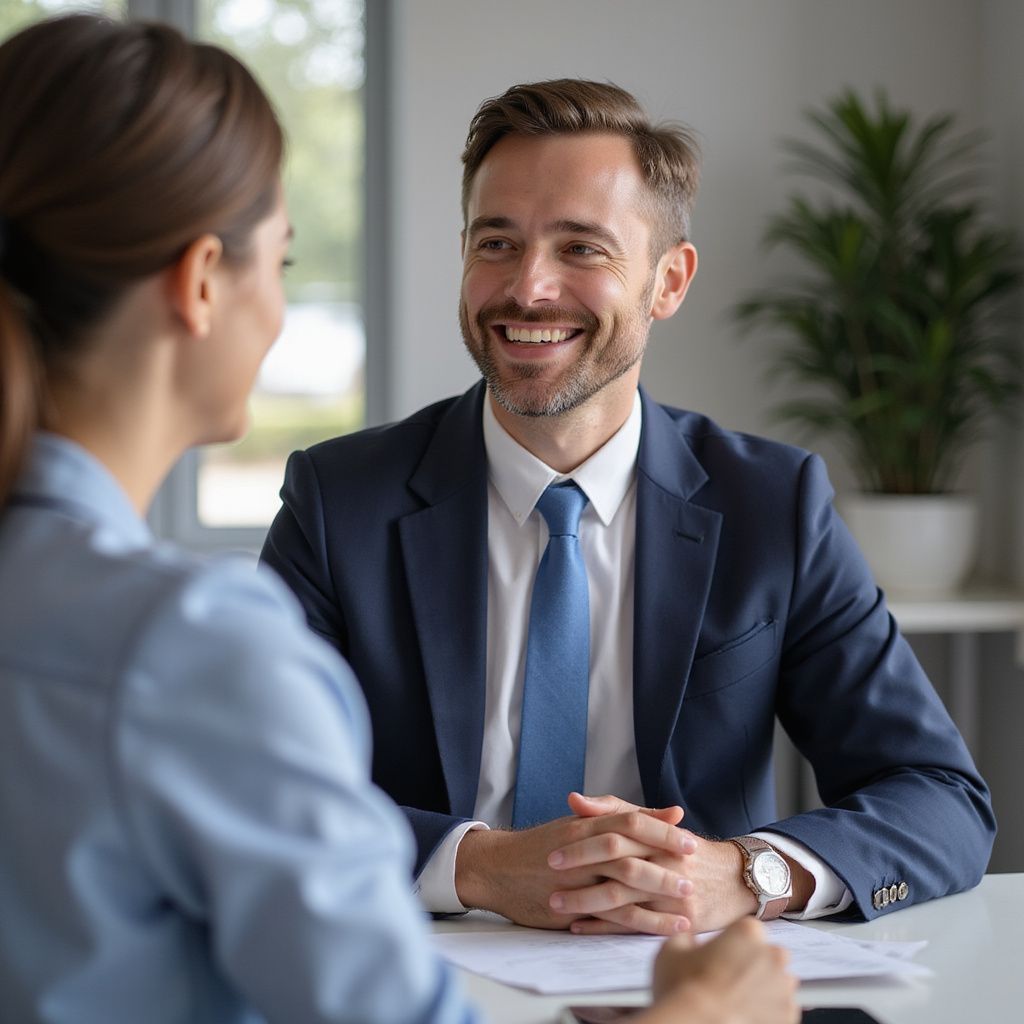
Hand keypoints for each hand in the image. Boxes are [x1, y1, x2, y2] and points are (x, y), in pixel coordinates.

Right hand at [454, 795, 694, 931]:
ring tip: (685, 903)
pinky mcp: (569, 908)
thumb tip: (671, 814)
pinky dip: (638, 923)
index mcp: (585, 826)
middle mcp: (580, 851)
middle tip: (692, 874)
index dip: (660, 832)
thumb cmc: (543, 844)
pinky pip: (608, 917)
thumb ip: (626, 818)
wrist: (498, 867)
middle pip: (629, 853)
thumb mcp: (580, 823)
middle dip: (664, 864)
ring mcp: (574, 880)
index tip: (689, 840)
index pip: (629, 823)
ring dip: (656, 896)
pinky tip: (662, 928)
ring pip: (621, 886)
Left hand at [552, 795, 755, 933]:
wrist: (736, 880)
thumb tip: (574, 799)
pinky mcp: (678, 920)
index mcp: (658, 834)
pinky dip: (603, 927)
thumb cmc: (685, 849)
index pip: (618, 831)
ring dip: (586, 902)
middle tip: (550, 874)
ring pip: (624, 898)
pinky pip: (635, 925)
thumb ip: (613, 810)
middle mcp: (667, 861)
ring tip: (556, 904)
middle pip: (618, 863)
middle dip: (581, 870)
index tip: (554, 849)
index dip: (584, 841)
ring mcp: (673, 893)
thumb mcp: (652, 824)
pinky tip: (579, 926)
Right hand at [638, 918, 799, 1023]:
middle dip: (753, 966)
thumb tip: (689, 939)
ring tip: (736, 1002)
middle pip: (768, 956)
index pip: (747, 930)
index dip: (732, 944)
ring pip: (778, 985)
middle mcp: (773, 957)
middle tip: (727, 981)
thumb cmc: (683, 988)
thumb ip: (686, 937)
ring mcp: (784, 989)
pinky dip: (769, 1014)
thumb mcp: (671, 950)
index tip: (720, 957)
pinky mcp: (789, 1018)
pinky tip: (744, 1015)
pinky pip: (782, 1011)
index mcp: (748, 932)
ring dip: (764, 990)